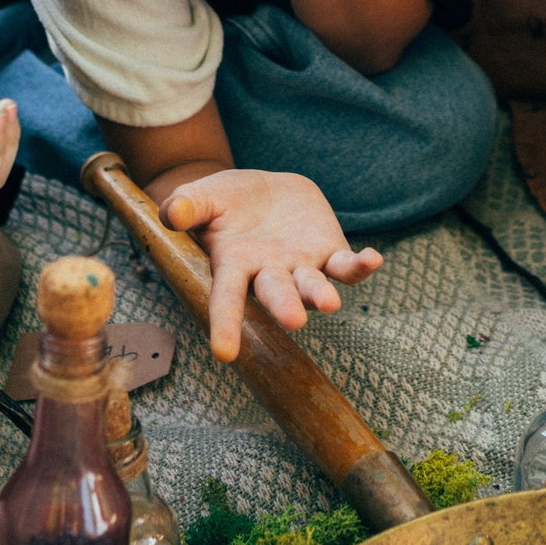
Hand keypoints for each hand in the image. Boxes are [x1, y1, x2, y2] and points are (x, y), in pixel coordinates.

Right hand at [161, 168, 383, 360]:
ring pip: (313, 286)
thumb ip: (187, 205)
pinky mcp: (329, 252)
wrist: (262, 191)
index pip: (225, 298)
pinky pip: (346, 265)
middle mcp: (269, 273)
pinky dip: (361, 266)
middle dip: (285, 306)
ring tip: (330, 303)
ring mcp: (302, 267)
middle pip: (276, 294)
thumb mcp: (202, 197)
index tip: (223, 353)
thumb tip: (172, 213)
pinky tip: (373, 259)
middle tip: (293, 320)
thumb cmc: (225, 202)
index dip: (225, 324)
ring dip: (321, 294)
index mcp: (233, 265)